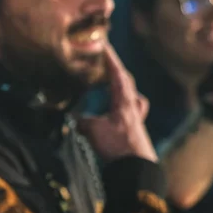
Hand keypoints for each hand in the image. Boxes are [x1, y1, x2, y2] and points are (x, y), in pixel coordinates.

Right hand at [76, 44, 156, 162]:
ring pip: (132, 95)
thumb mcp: (93, 131)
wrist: (137, 167)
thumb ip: (83, 122)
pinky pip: (132, 110)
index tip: (104, 45)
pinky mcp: (136, 129)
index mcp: (123, 101)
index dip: (110, 59)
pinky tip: (118, 111)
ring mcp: (137, 117)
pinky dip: (125, 105)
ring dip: (124, 87)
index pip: (117, 74)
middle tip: (107, 63)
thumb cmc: (117, 145)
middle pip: (127, 82)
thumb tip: (75, 119)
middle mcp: (132, 106)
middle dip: (117, 70)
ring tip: (114, 85)